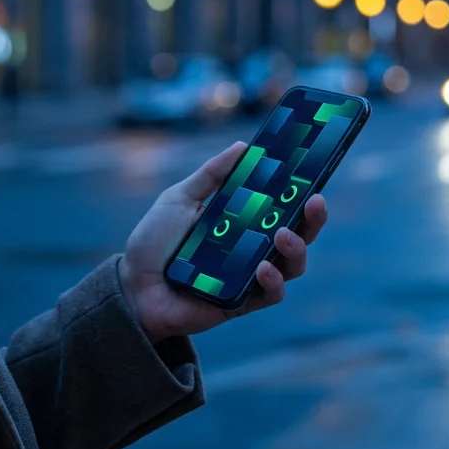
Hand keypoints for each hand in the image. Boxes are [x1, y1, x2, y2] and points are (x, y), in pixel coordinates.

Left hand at [118, 141, 329, 343]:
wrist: (133, 285)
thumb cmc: (154, 242)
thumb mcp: (179, 199)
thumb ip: (210, 175)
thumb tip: (243, 146)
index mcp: (242, 221)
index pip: (282, 206)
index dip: (302, 192)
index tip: (313, 174)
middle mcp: (253, 247)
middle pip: (299, 234)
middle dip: (314, 219)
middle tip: (315, 201)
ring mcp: (250, 276)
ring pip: (293, 265)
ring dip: (296, 248)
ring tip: (282, 235)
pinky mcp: (242, 302)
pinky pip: (271, 294)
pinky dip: (273, 280)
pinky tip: (263, 268)